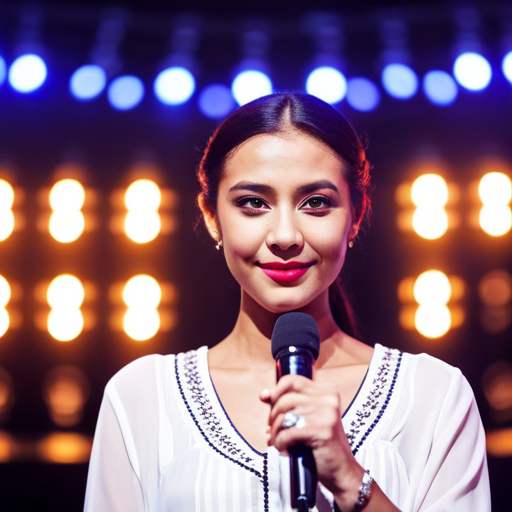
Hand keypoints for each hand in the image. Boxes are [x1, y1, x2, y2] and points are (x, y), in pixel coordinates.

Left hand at [260, 374, 363, 502]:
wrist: (342, 471)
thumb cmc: (322, 445)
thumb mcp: (306, 418)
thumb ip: (287, 404)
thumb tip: (264, 394)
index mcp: (327, 390)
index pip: (292, 380)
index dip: (276, 391)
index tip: (269, 402)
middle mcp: (328, 399)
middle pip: (285, 399)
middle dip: (273, 416)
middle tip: (275, 430)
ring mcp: (327, 414)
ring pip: (284, 416)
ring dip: (276, 432)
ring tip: (279, 443)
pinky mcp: (322, 431)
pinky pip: (288, 433)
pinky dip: (281, 443)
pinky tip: (285, 451)